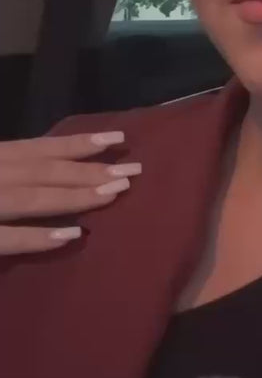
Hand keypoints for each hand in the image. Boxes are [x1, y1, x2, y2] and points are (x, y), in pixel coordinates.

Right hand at [0, 131, 140, 255]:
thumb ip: (14, 171)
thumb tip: (59, 172)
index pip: (40, 149)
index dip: (78, 144)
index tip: (118, 139)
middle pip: (44, 173)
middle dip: (89, 172)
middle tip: (133, 171)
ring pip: (31, 201)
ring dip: (74, 197)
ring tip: (113, 195)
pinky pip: (5, 238)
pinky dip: (37, 237)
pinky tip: (72, 235)